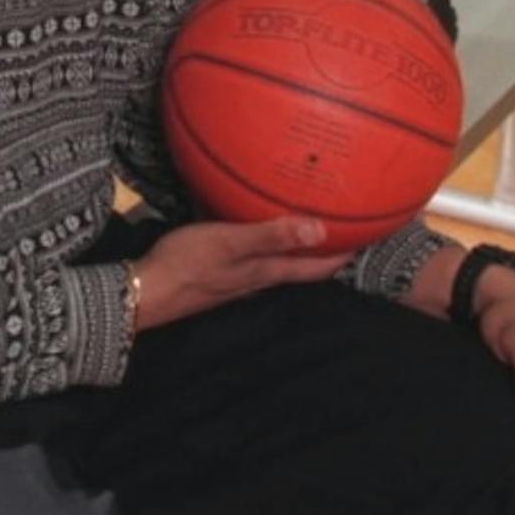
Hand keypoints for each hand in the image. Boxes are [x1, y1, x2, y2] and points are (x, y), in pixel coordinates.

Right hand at [135, 217, 351, 331]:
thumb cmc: (187, 264)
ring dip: (293, 248)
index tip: (369, 238)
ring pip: (275, 263)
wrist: (145, 291)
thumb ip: (271, 236)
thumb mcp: (230, 244)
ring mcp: (236, 279)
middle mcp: (257, 279)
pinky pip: (251, 256)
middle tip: (343, 226)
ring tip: (306, 223)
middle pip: (300, 267)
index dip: (342, 255)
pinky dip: (263, 242)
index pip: (315, 268)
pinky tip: (253, 227)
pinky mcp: (217, 273)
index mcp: (265, 272)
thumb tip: (321, 230)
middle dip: (322, 250)